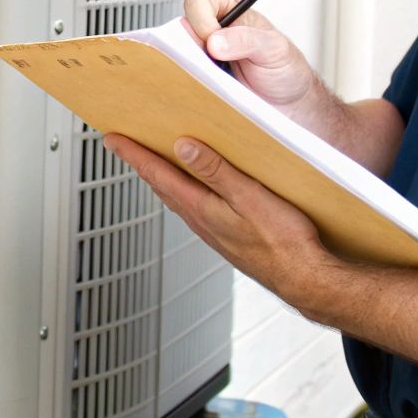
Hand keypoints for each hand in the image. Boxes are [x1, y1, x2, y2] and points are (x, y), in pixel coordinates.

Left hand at [102, 131, 342, 314]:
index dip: (133, 154)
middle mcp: (201, 221)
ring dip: (161, 177)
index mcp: (202, 208)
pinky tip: (193, 188)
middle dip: (141, 163)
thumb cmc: (284, 243)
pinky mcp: (227, 236)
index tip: (112, 138)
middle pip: (161, 185)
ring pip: (177, 198)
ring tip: (151, 160)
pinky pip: (195, 208)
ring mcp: (213, 231)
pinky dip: (183, 191)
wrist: (305, 279)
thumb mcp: (250, 197)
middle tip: (124, 144)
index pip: (158, 174)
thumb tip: (183, 147)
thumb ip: (216, 171)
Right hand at [183, 0, 322, 127]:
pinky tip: (213, 92)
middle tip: (213, 65)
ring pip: (181, 56)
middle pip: (183, 29)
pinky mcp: (203, 78)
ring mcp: (205, 55)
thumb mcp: (274, 48)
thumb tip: (214, 42)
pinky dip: (195, 85)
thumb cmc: (286, 68)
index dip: (201, 21)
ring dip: (194, 69)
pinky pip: (187, 78)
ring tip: (217, 81)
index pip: (198, 3)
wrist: (290, 101)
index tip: (213, 42)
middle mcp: (213, 30)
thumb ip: (247, 40)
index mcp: (230, 11)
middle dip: (193, 48)